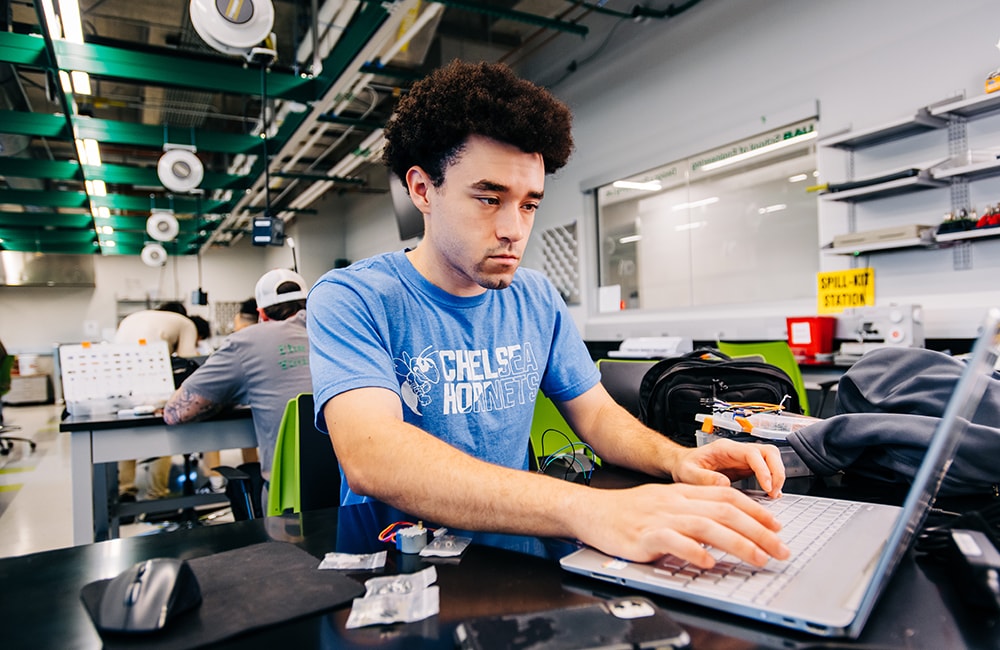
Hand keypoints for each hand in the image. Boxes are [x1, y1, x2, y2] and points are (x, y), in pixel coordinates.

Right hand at [577, 483, 789, 567]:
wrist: (593, 511)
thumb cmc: (629, 511)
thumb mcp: (666, 501)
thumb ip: (694, 509)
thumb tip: (727, 523)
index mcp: (683, 492)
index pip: (728, 497)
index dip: (756, 511)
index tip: (777, 527)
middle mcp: (676, 502)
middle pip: (725, 512)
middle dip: (759, 532)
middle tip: (780, 549)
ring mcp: (661, 518)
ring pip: (707, 526)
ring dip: (738, 543)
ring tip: (758, 558)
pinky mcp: (645, 536)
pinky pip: (674, 542)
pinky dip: (694, 552)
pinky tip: (709, 562)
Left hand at [670, 438, 785, 497]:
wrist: (682, 464)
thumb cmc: (684, 465)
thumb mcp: (687, 472)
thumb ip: (703, 478)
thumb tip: (724, 484)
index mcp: (724, 448)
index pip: (752, 453)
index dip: (764, 469)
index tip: (767, 487)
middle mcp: (737, 451)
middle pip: (768, 452)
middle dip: (777, 471)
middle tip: (774, 492)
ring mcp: (743, 459)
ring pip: (770, 459)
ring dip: (777, 475)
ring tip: (773, 494)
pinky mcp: (745, 468)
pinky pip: (766, 470)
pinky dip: (772, 481)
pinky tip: (770, 495)